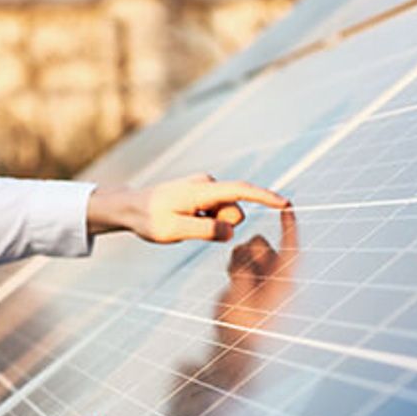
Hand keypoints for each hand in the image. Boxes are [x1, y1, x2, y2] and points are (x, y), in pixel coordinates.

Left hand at [87, 174, 289, 242]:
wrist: (130, 207)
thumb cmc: (148, 219)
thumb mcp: (173, 230)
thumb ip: (203, 230)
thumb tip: (231, 231)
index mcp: (201, 190)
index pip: (240, 191)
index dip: (264, 198)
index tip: (286, 204)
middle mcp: (207, 184)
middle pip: (234, 211)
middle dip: (222, 226)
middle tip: (190, 228)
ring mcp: (205, 189)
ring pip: (226, 215)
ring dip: (211, 225)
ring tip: (183, 224)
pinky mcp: (203, 195)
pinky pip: (216, 214)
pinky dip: (206, 222)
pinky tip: (184, 221)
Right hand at [216, 208, 297, 332]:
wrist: (235, 347)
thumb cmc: (242, 328)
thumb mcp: (240, 299)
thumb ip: (242, 273)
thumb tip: (242, 253)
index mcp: (283, 282)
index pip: (290, 248)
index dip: (290, 227)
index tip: (288, 206)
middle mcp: (276, 277)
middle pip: (262, 245)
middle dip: (248, 251)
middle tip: (236, 273)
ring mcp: (263, 279)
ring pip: (249, 251)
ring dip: (239, 259)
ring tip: (233, 280)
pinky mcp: (252, 282)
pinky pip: (242, 260)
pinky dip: (235, 265)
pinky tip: (233, 282)